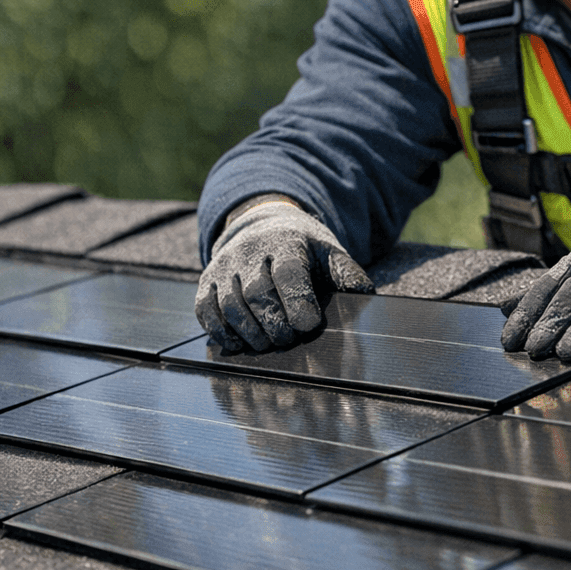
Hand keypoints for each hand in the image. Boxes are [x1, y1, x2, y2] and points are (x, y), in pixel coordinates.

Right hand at [195, 200, 373, 352]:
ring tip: (267, 344)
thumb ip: (346, 273)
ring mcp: (224, 266)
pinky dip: (221, 332)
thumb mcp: (328, 252)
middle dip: (274, 323)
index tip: (308, 325)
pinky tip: (238, 344)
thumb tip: (365, 295)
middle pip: (257, 293)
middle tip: (288, 340)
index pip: (288, 272)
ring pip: (230, 305)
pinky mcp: (207, 281)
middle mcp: (249, 251)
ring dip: (249, 333)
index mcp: (285, 243)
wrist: (263, 224)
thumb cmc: (302, 248)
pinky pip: (205, 310)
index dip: (297, 300)